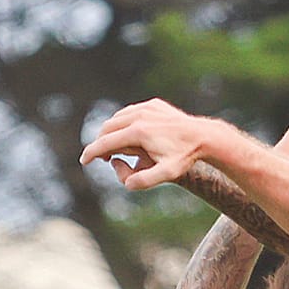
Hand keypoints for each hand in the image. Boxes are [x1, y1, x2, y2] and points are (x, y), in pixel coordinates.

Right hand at [81, 100, 213, 188]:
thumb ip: (143, 181)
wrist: (204, 136)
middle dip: (100, 143)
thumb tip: (125, 184)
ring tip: (113, 148)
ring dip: (111, 133)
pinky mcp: (153, 104)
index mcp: (138, 132)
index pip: (106, 142)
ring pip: (117, 118)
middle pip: (108, 128)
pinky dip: (123, 122)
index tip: (84, 161)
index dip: (91, 153)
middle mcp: (139, 116)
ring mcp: (146, 108)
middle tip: (102, 158)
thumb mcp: (166, 175)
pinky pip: (130, 112)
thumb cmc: (185, 158)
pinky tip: (126, 134)